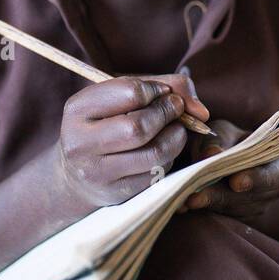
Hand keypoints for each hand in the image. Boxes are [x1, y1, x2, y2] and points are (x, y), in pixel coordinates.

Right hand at [55, 74, 208, 208]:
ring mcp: (96, 172)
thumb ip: (164, 86)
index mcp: (77, 110)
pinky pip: (156, 174)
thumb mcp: (122, 97)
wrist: (76, 172)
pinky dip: (168, 158)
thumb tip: (202, 111)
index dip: (155, 90)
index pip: (129, 93)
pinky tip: (163, 149)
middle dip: (167, 114)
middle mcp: (80, 143)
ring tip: (177, 129)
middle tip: (176, 109)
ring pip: (153, 154)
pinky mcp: (115, 193)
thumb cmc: (107, 123)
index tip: (163, 92)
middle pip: (139, 126)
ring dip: (176, 138)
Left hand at [181, 118, 278, 221]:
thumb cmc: (229, 140)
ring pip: (233, 210)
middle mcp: (273, 191)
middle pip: (249, 197)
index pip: (276, 176)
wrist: (226, 156)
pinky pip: (223, 216)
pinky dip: (203, 210)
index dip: (257, 179)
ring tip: (185, 200)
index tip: (236, 181)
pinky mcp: (239, 218)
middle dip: (220, 196)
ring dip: (208, 205)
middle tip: (196, 197)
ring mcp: (257, 207)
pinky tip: (183, 206)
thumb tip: (211, 153)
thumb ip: (219, 140)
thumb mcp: (226, 131)